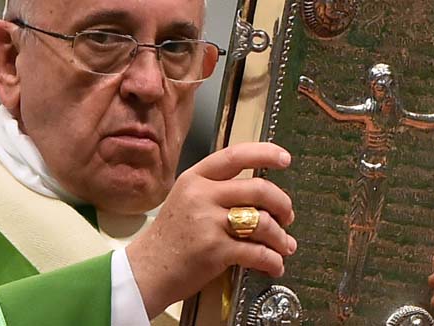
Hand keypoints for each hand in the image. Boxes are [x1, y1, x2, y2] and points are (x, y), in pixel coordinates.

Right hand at [126, 142, 296, 317]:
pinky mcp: (215, 250)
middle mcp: (201, 195)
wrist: (146, 271)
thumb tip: (262, 196)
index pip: (234, 156)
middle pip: (258, 188)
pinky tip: (275, 265)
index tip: (284, 158)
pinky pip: (257, 252)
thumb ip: (217, 192)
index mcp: (194, 179)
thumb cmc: (169, 238)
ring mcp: (208, 222)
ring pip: (262, 221)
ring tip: (283, 246)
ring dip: (280, 237)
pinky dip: (273, 260)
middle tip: (287, 216)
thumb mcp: (185, 201)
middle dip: (282, 204)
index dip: (264, 154)